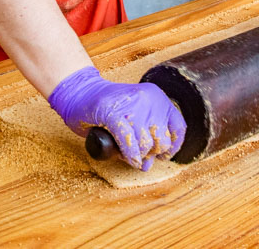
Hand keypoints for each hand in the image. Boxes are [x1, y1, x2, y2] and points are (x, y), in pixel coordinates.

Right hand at [47, 66, 184, 170]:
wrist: (80, 93)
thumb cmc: (107, 108)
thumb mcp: (134, 118)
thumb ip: (144, 138)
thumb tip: (148, 165)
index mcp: (157, 97)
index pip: (178, 128)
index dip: (172, 147)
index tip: (161, 155)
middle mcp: (148, 98)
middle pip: (161, 140)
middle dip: (150, 153)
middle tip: (137, 154)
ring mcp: (131, 105)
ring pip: (145, 144)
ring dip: (137, 156)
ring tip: (126, 153)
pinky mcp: (112, 113)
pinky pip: (128, 141)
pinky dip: (129, 154)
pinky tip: (127, 158)